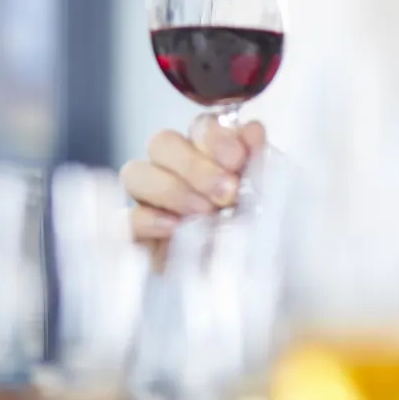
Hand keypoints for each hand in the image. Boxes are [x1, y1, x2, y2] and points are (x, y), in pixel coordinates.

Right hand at [120, 114, 267, 260]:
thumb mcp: (272, 191)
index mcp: (209, 151)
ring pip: (136, 173)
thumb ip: (261, 158)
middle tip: (227, 192)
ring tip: (205, 212)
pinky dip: (149, 219)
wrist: (256, 272)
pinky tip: (176, 227)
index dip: (215, 138)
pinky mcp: (141, 234)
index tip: (237, 160)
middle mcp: (174, 168)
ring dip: (172, 190)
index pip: (200, 127)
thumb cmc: (263, 225)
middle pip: (161, 143)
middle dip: (194, 165)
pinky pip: (126, 217)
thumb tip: (252, 130)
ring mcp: (152, 199)